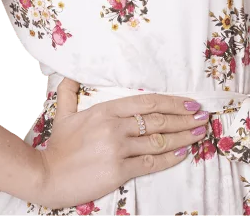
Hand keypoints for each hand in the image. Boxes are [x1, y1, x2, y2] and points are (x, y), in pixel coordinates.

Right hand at [31, 77, 209, 208]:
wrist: (45, 175)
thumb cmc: (57, 146)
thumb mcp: (63, 114)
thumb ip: (68, 92)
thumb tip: (69, 74)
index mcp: (106, 110)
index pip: (147, 102)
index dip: (172, 102)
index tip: (190, 103)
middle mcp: (115, 126)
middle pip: (158, 119)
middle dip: (184, 118)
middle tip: (204, 117)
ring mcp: (117, 148)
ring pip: (158, 140)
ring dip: (183, 137)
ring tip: (200, 133)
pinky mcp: (118, 171)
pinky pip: (150, 164)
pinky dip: (169, 158)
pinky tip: (183, 153)